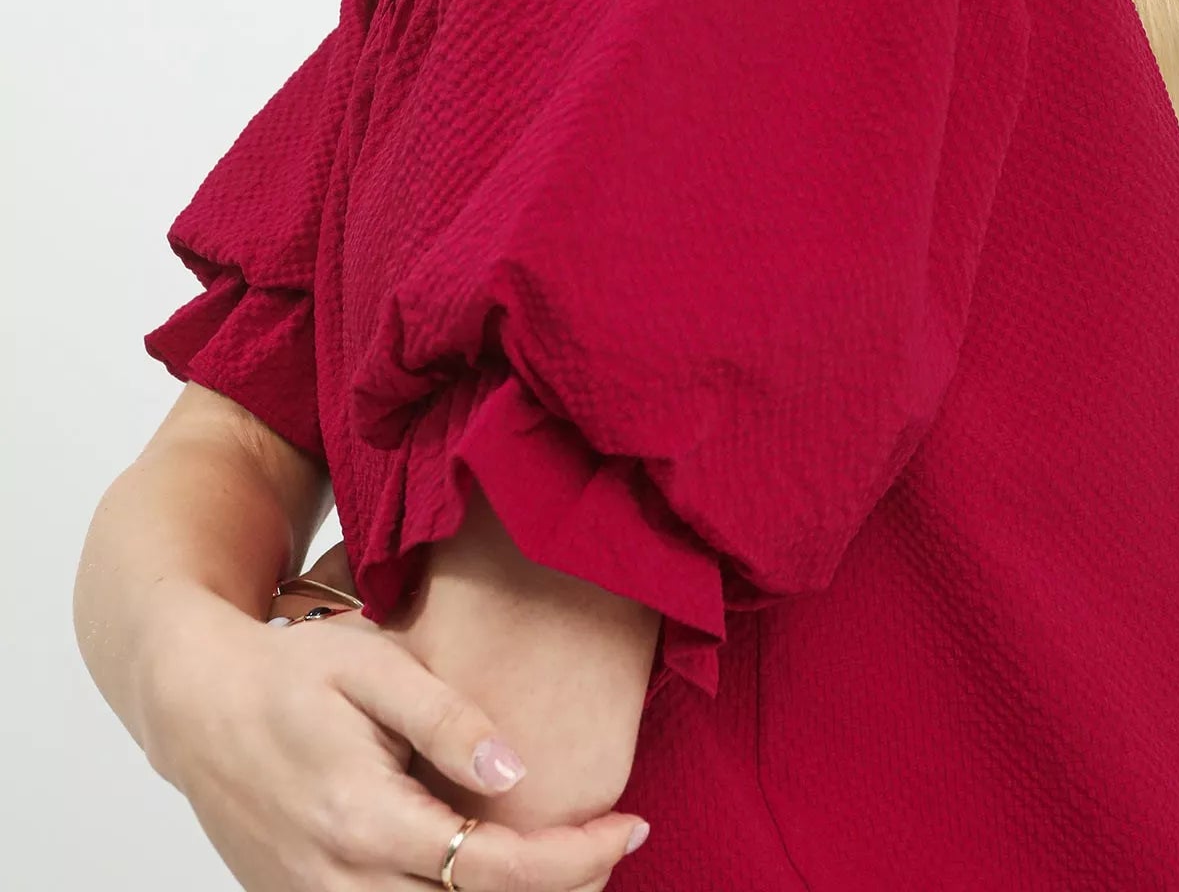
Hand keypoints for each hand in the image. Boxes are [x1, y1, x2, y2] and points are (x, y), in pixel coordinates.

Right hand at [145, 588, 649, 888]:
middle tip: (609, 842)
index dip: (574, 860)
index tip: (630, 826)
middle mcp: (340, 882)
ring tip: (564, 856)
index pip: (493, 871)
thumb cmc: (288, 670)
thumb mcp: (371, 665)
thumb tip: (517, 773)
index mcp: (364, 819)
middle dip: (559, 891)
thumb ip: (446, 717)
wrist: (194, 703)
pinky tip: (490, 867)